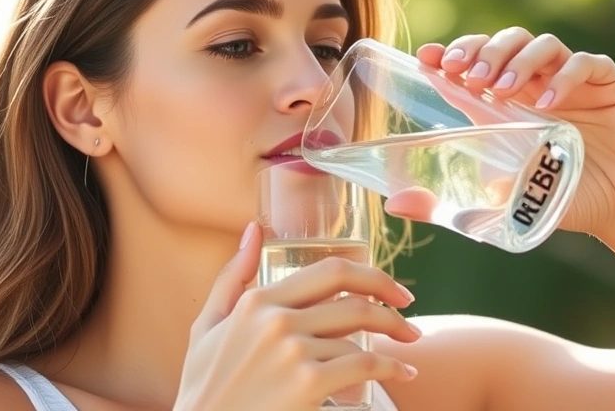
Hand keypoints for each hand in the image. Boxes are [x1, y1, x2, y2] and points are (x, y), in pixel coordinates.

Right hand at [174, 222, 419, 410]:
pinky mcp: (308, 384)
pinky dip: (393, 369)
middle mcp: (277, 320)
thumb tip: (253, 230)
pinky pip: (365, 367)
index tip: (392, 290)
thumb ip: (232, 276)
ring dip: (395, 342)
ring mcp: (293, 352)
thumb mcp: (208, 325)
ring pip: (361, 337)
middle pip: (354, 302)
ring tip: (407, 348)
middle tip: (409, 318)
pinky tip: (403, 374)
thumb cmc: (205, 384)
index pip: (330, 272)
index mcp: (257, 301)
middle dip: (392, 307)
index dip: (372, 276)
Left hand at [412, 27, 614, 237]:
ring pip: (539, 44)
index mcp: (500, 103)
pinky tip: (546, 102)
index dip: (447, 54)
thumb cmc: (554, 199)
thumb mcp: (496, 202)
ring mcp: (569, 80)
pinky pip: (585, 63)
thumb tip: (394, 206)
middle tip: (466, 76)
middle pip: (501, 43)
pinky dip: (563, 76)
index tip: (427, 58)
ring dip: (515, 60)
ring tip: (501, 88)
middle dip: (480, 52)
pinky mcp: (607, 85)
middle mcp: (532, 83)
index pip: (469, 64)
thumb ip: (448, 203)